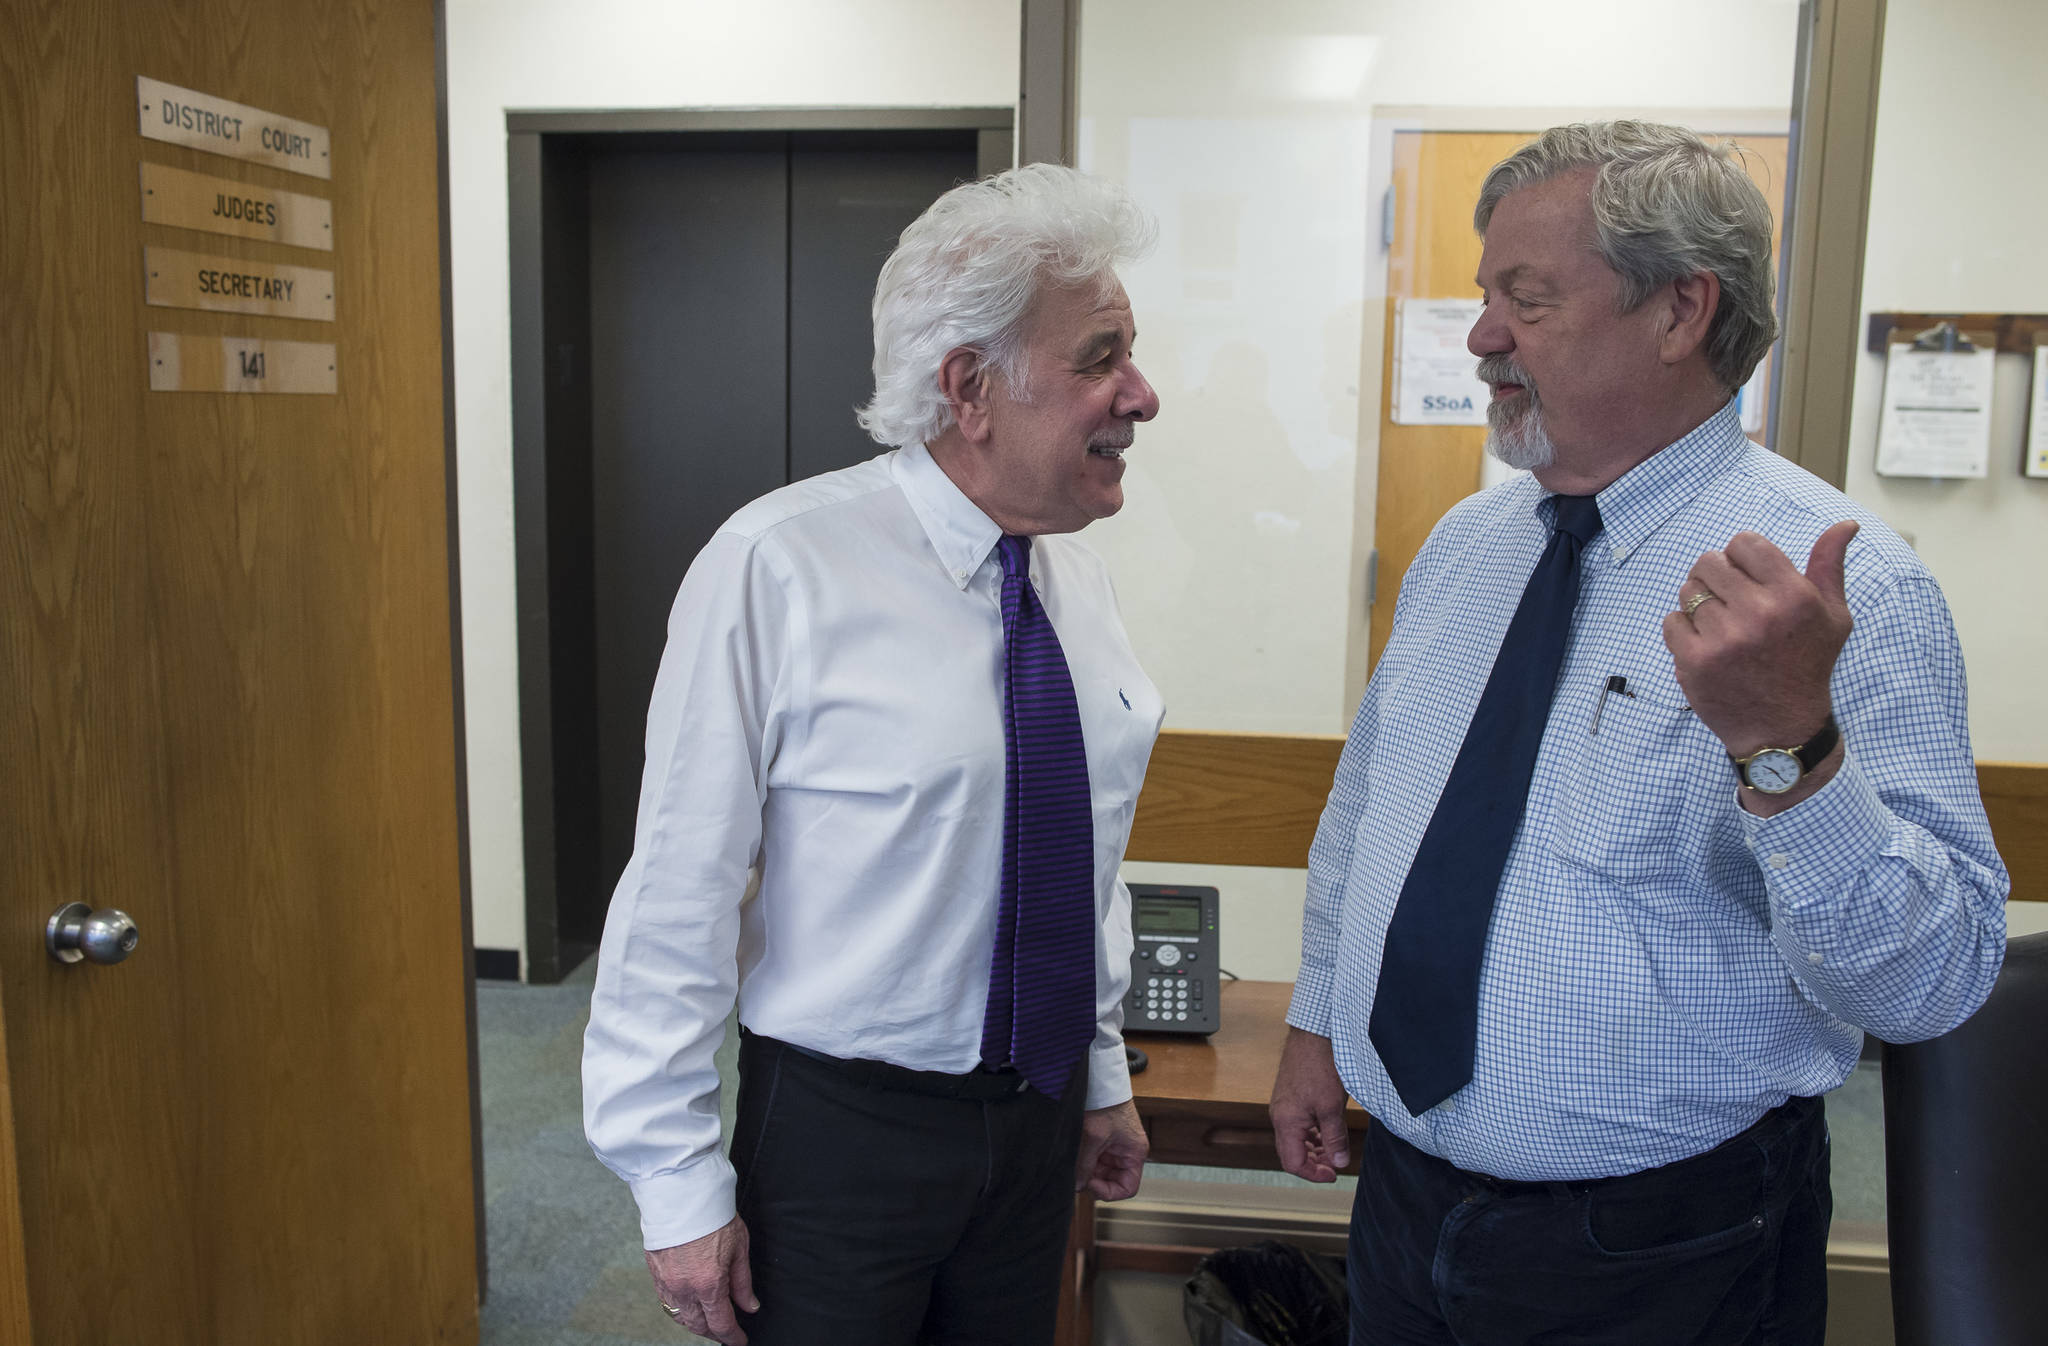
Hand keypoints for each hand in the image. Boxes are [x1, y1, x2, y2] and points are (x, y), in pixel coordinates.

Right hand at [645, 1216, 757, 1343]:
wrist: (682, 1193)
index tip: (740, 1341)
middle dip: (714, 1332)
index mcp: (708, 1284)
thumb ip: (742, 1282)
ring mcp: (667, 1281)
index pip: (721, 1323)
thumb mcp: (739, 1247)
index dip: (732, 1336)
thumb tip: (749, 1305)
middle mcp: (684, 1288)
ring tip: (709, 1319)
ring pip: (681, 1316)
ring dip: (696, 1322)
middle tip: (726, 1331)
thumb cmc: (713, 1215)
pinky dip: (680, 1308)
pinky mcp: (655, 1272)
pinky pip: (667, 1301)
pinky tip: (690, 1304)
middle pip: (699, 1325)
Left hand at [1075, 1099, 1147, 1199]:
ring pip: (1100, 1173)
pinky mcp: (1102, 1143)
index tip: (1090, 1184)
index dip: (1109, 1192)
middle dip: (1094, 1181)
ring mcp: (1113, 1149)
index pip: (1127, 1188)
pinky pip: (1093, 1161)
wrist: (1098, 1082)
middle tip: (1078, 1176)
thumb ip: (1085, 1164)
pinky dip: (1083, 1163)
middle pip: (1112, 1181)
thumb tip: (1077, 1186)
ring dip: (1087, 1172)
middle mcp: (1126, 1154)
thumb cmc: (1105, 1103)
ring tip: (1075, 1163)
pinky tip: (1075, 1157)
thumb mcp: (1093, 1137)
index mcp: (1134, 1153)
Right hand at [1269, 1027, 1349, 1181]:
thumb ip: (1334, 1138)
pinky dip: (1312, 1134)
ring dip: (1314, 1149)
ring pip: (1295, 1139)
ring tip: (1334, 1149)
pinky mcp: (1290, 1096)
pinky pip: (1297, 1124)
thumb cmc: (1320, 1065)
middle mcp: (1280, 1115)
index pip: (1293, 1163)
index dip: (1314, 1174)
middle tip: (1335, 1165)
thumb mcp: (1332, 1107)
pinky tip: (1327, 1131)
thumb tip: (1339, 1163)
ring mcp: (1284, 1105)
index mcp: (1286, 1122)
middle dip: (1313, 1163)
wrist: (1313, 1034)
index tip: (1333, 1174)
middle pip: (1291, 1153)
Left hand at [1663, 521, 1856, 808]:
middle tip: (1730, 602)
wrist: (1782, 729)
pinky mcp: (1695, 660)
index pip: (1744, 543)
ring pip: (1688, 591)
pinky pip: (1672, 621)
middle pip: (1709, 562)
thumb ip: (1830, 566)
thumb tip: (1846, 524)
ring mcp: (1724, 638)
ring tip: (1722, 626)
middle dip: (1716, 577)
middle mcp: (1759, 614)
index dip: (1741, 557)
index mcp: (1794, 596)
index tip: (1748, 578)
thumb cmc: (1808, 666)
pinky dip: (1683, 631)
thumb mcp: (1833, 617)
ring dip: (1699, 604)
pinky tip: (1707, 646)